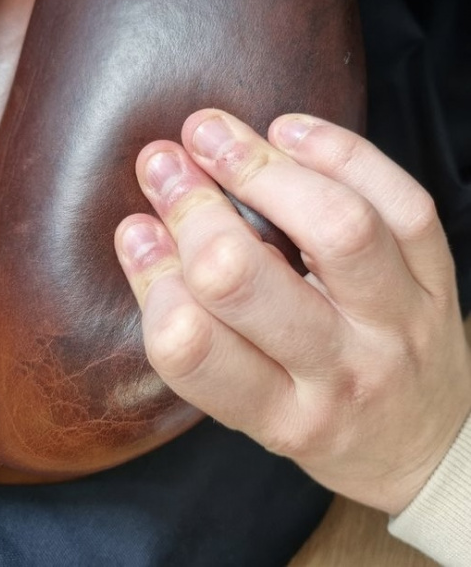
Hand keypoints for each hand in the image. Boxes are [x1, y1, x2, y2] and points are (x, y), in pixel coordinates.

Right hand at [114, 109, 470, 514]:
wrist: (425, 442)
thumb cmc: (326, 422)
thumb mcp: (258, 413)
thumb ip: (203, 337)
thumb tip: (147, 233)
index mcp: (282, 415)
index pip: (193, 348)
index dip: (152, 276)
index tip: (135, 227)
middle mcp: (342, 371)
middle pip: (249, 279)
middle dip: (193, 210)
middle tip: (162, 166)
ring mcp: (399, 321)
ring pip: (336, 227)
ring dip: (262, 168)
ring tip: (213, 136)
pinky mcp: (438, 280)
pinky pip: (402, 202)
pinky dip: (341, 152)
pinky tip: (289, 131)